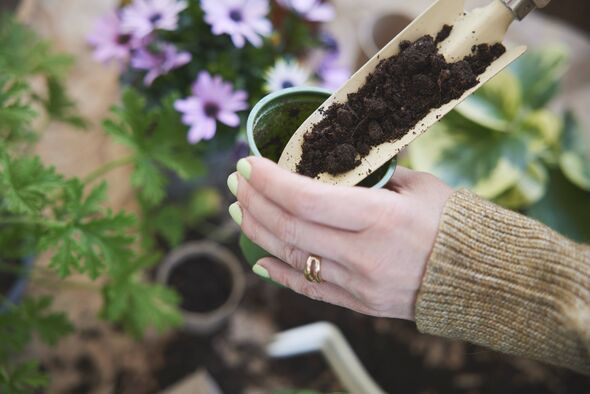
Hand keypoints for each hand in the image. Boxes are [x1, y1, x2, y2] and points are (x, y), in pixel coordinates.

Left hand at [227, 157, 452, 320]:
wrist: (480, 277)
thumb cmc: (453, 222)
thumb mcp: (418, 187)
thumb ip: (372, 177)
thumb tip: (335, 166)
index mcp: (380, 217)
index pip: (306, 198)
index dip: (270, 180)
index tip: (248, 163)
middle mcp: (364, 254)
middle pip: (291, 228)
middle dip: (256, 201)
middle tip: (237, 181)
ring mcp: (359, 284)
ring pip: (293, 257)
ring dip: (259, 232)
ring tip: (240, 210)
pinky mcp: (359, 304)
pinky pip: (311, 289)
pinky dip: (281, 272)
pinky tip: (260, 258)